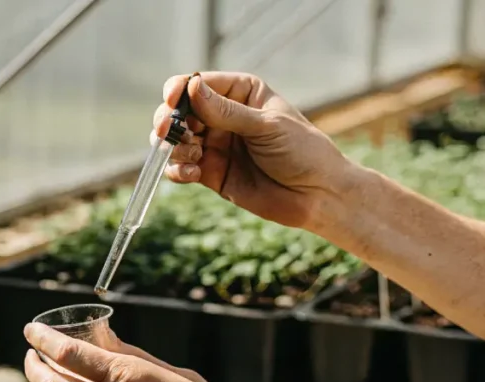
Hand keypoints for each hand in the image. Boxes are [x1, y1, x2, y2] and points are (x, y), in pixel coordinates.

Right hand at [153, 72, 354, 229]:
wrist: (318, 195)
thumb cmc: (302, 152)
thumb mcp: (266, 127)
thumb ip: (226, 111)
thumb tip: (190, 88)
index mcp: (240, 93)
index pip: (199, 84)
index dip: (179, 90)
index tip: (172, 100)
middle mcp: (223, 116)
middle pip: (180, 112)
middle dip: (168, 120)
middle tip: (166, 132)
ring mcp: (215, 145)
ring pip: (176, 140)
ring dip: (174, 147)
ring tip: (192, 156)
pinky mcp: (211, 173)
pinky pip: (181, 168)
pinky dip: (177, 170)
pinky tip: (191, 174)